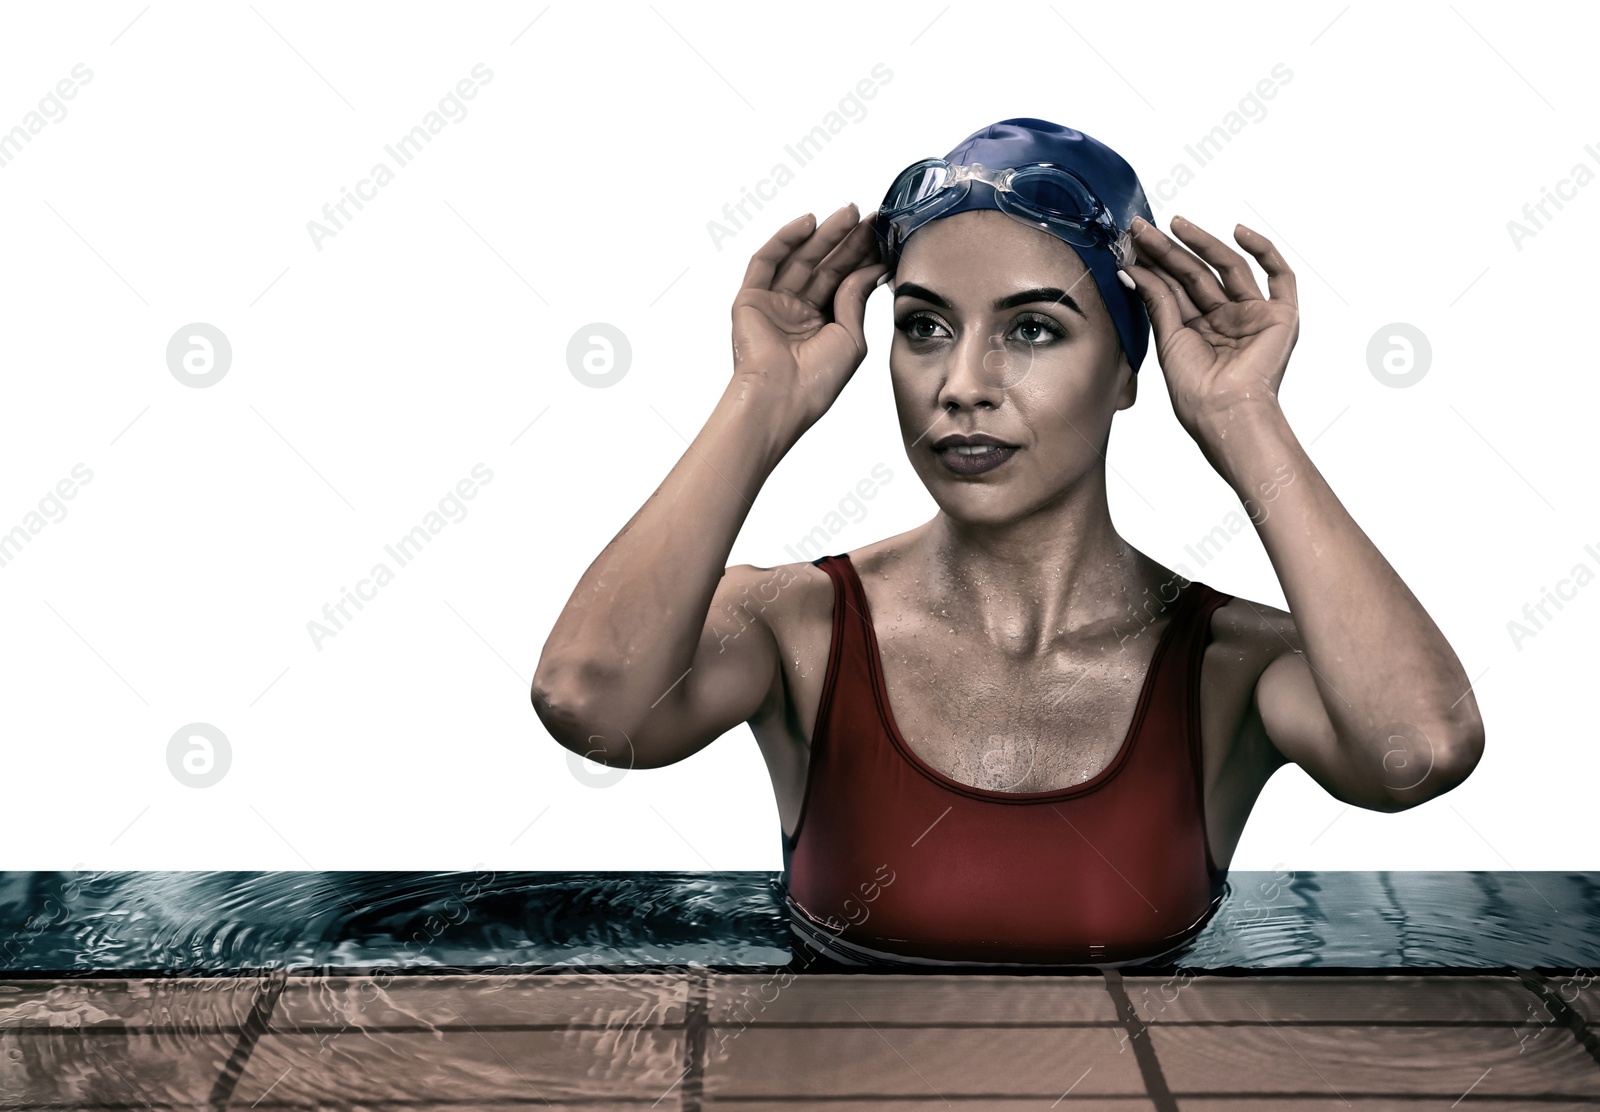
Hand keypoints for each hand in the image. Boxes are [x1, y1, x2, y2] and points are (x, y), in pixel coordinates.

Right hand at [730, 204, 887, 434]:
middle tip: (871, 217)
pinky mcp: (750, 299)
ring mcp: (773, 303)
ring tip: (850, 213)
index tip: (886, 236)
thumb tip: (869, 268)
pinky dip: (785, 239)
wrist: (781, 400)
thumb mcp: (851, 338)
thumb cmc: (816, 382)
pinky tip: (809, 222)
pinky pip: (766, 261)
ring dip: (824, 234)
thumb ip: (855, 299)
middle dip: (849, 240)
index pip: (845, 281)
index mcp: (822, 323)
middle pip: (826, 265)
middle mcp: (797, 310)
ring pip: (800, 258)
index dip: (865, 257)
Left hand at [1121, 215, 1298, 438]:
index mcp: (1199, 330)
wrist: (1225, 411)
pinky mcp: (1281, 316)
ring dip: (1202, 244)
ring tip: (1175, 223)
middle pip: (1196, 274)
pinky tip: (1238, 232)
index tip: (1133, 242)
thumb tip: (1132, 268)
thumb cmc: (1196, 391)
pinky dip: (1264, 251)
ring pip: (1228, 268)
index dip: (1155, 264)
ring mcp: (1254, 316)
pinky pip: (1279, 276)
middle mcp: (1226, 320)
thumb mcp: (1168, 339)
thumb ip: (1157, 301)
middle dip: (1169, 250)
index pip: (1175, 287)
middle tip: (1143, 228)